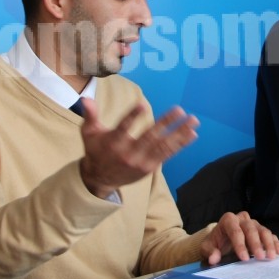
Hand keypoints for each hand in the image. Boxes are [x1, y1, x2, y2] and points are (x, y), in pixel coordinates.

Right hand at [78, 100, 198, 198]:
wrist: (100, 179)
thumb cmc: (96, 150)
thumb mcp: (89, 133)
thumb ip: (90, 116)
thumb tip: (86, 99)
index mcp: (113, 143)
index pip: (123, 128)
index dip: (132, 117)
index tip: (142, 105)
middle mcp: (128, 154)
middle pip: (149, 137)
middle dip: (165, 123)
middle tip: (179, 110)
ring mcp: (141, 162)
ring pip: (163, 146)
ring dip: (180, 133)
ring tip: (193, 121)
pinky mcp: (150, 168)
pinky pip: (167, 154)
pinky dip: (180, 145)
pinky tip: (192, 134)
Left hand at [200, 211, 278, 264]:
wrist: (220, 240)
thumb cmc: (215, 243)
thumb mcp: (207, 247)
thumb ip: (210, 252)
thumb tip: (214, 258)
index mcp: (228, 220)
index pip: (235, 230)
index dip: (240, 244)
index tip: (244, 258)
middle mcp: (242, 219)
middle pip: (251, 228)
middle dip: (256, 243)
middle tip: (260, 257)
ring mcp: (253, 224)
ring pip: (263, 230)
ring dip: (268, 243)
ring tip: (270, 257)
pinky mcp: (261, 231)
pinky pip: (270, 234)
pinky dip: (275, 242)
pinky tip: (278, 252)